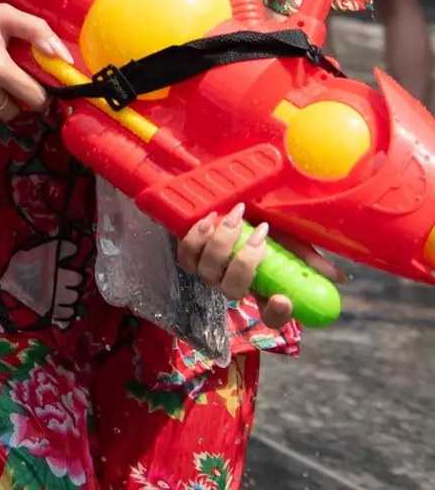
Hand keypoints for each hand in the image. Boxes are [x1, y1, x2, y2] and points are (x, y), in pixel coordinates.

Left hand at [174, 204, 342, 330]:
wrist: (231, 208)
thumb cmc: (264, 228)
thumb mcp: (290, 242)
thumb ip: (309, 259)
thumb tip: (340, 278)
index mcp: (261, 289)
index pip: (271, 318)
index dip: (276, 314)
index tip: (283, 298)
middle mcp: (232, 286)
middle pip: (232, 290)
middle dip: (245, 263)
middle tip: (260, 236)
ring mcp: (208, 273)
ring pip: (208, 272)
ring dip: (222, 245)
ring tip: (236, 219)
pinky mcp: (188, 256)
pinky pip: (186, 256)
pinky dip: (196, 239)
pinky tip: (210, 220)